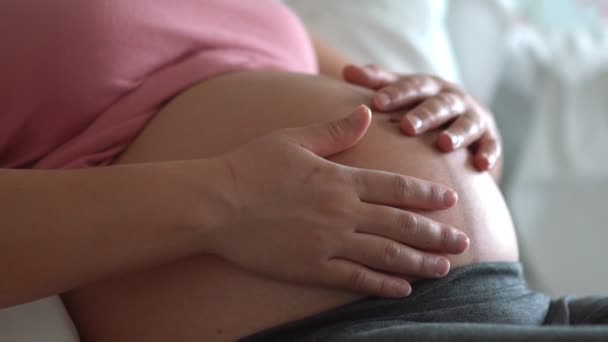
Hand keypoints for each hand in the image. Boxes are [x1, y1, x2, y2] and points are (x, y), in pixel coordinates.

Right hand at [208, 106, 468, 297]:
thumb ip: (335, 130)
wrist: (216, 204)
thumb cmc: (252, 166)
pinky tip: (403, 291)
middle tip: (463, 240)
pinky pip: (355, 279)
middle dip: (436, 233)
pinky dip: (382, 286)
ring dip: (420, 262)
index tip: (450, 200)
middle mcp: (342, 213)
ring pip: (386, 255)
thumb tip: (367, 114)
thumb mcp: (295, 139)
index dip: (427, 195)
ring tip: (445, 268)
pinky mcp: (312, 267)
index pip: (396, 188)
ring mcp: (329, 243)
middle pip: (401, 224)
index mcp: (340, 180)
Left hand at [343, 64, 500, 170]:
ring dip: (458, 133)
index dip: (396, 93)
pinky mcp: (488, 138)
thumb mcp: (402, 91)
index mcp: (430, 86)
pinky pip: (491, 145)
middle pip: (440, 104)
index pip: (412, 87)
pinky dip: (488, 154)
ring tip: (444, 145)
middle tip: (408, 126)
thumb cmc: (421, 105)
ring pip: (468, 123)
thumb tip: (347, 71)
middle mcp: (454, 98)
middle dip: (425, 114)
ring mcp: (474, 117)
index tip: (377, 103)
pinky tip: (481, 166)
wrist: (462, 119)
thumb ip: (378, 82)